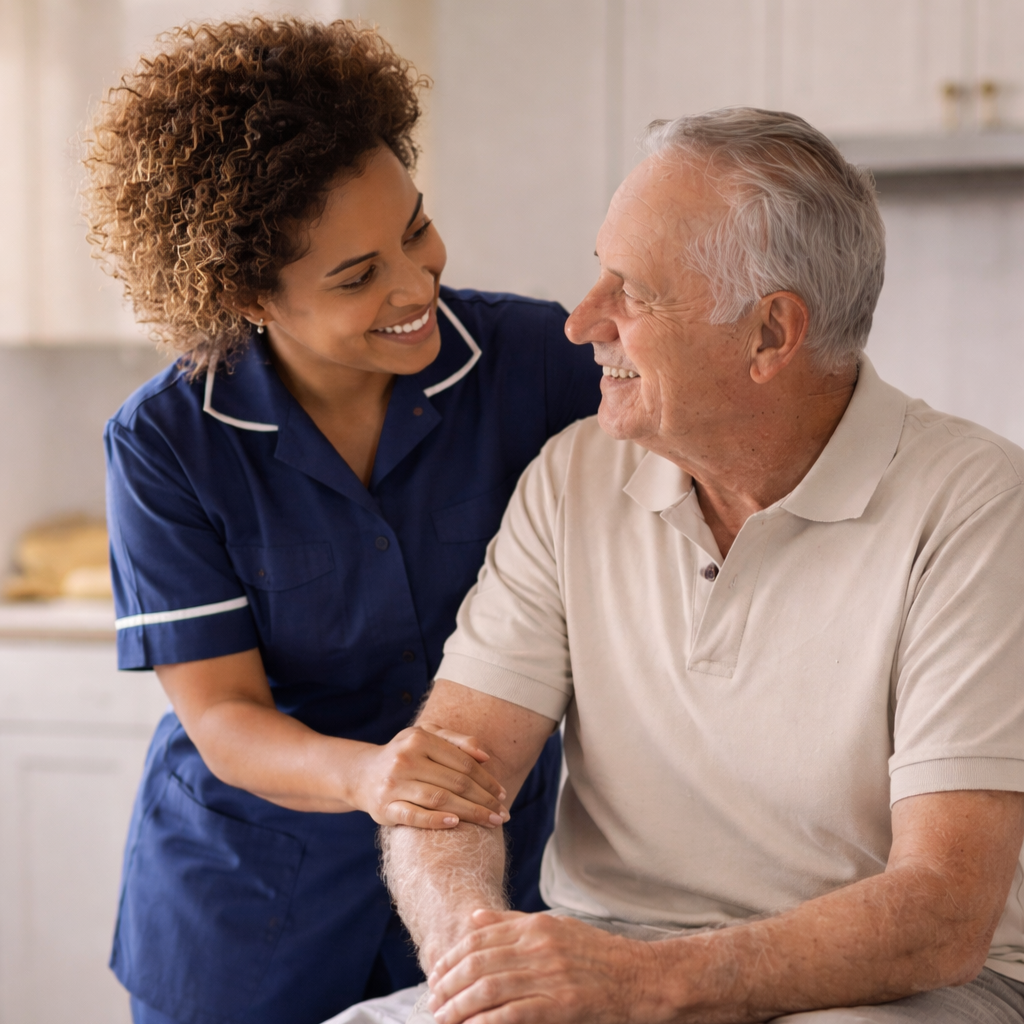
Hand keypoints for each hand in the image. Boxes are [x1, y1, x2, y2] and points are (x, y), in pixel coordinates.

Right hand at [349, 725, 509, 828]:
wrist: (363, 775)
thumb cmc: (405, 755)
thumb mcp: (427, 737)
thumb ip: (457, 741)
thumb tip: (485, 757)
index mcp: (419, 738)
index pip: (463, 762)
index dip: (487, 780)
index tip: (503, 794)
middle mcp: (405, 758)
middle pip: (455, 782)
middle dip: (484, 800)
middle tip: (502, 814)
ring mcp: (394, 784)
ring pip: (440, 799)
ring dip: (470, 812)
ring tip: (490, 822)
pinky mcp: (384, 807)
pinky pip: (414, 816)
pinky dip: (435, 820)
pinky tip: (456, 823)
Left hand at [427, 910, 655, 1023]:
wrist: (641, 978)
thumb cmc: (598, 955)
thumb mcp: (556, 928)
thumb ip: (514, 924)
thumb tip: (475, 919)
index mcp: (537, 927)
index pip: (480, 938)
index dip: (451, 957)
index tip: (436, 974)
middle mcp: (540, 947)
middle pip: (478, 963)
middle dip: (448, 984)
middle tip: (432, 1001)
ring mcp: (550, 975)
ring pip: (489, 988)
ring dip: (459, 1006)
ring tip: (443, 1018)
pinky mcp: (561, 1005)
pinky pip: (513, 1013)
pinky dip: (486, 1022)